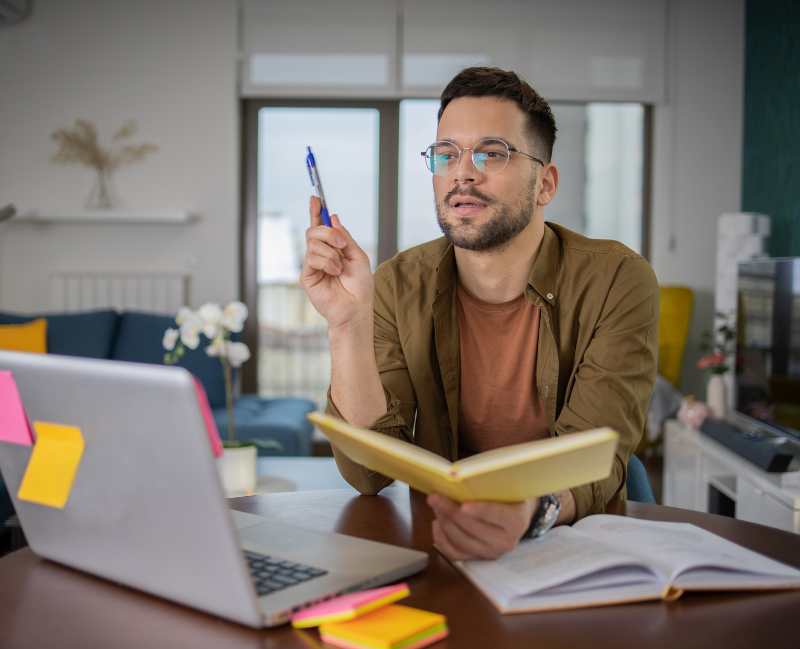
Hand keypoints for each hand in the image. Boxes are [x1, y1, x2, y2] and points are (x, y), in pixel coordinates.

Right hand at [300, 196, 373, 328]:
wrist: (355, 308)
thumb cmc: (359, 286)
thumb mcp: (358, 256)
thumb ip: (345, 237)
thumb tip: (334, 218)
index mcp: (333, 248)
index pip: (321, 226)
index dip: (317, 211)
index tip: (315, 197)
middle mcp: (321, 254)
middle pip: (314, 230)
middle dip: (329, 233)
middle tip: (342, 245)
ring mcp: (312, 264)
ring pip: (313, 243)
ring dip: (331, 253)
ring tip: (339, 268)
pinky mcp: (307, 275)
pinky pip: (312, 258)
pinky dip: (327, 262)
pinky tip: (334, 273)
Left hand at [427, 494, 538, 560]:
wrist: (514, 515)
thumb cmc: (506, 496)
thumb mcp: (504, 486)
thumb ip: (489, 483)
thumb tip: (461, 477)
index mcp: (516, 521)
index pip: (497, 515)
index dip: (480, 510)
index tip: (463, 505)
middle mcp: (504, 542)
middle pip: (473, 528)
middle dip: (451, 511)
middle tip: (435, 497)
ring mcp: (489, 553)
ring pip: (460, 541)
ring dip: (444, 521)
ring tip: (435, 505)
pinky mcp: (476, 559)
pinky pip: (453, 552)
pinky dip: (441, 538)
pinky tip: (437, 522)